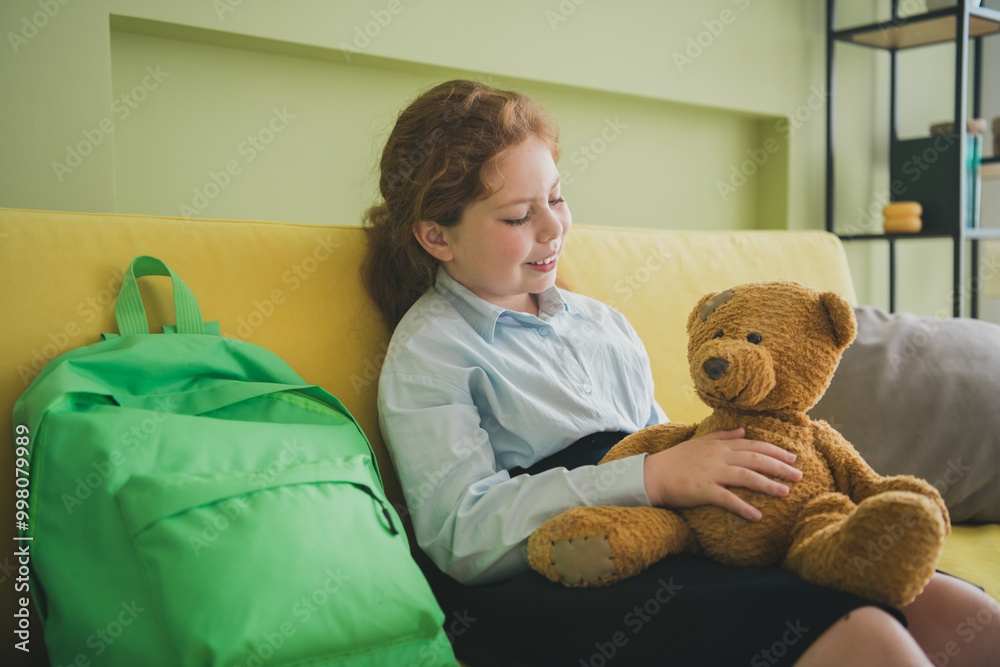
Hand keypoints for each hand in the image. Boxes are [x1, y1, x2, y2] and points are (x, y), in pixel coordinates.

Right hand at [642, 428, 801, 521]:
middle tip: (799, 475)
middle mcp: (719, 456)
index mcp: (719, 445)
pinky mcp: (703, 490)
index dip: (774, 451)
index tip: (792, 457)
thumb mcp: (700, 442)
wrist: (653, 474)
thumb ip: (722, 435)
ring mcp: (711, 473)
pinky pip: (727, 499)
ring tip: (786, 492)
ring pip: (746, 476)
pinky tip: (757, 516)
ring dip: (768, 484)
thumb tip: (743, 430)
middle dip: (779, 466)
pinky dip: (743, 507)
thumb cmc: (676, 459)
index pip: (753, 445)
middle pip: (755, 459)